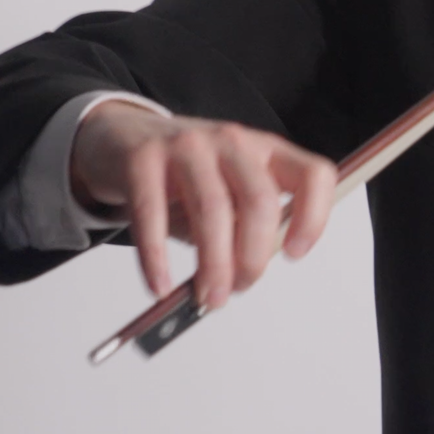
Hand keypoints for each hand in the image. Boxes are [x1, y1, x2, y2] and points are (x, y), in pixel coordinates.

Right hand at [69, 101, 338, 308]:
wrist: (119, 138)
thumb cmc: (183, 175)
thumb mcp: (226, 191)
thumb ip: (242, 226)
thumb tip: (241, 278)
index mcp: (266, 150)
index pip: (313, 175)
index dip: (314, 217)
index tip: (294, 254)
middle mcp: (233, 142)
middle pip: (259, 201)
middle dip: (253, 255)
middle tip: (239, 288)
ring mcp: (188, 146)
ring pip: (213, 210)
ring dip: (213, 264)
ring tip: (209, 296)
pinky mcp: (142, 159)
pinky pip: (152, 214)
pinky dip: (157, 257)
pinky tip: (160, 285)